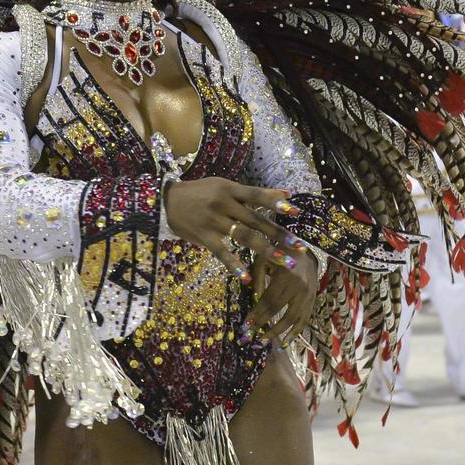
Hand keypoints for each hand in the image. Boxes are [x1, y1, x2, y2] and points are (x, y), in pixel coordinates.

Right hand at [164, 177, 305, 280]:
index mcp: (230, 189)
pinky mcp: (203, 237)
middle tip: (300, 247)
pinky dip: (235, 265)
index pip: (257, 195)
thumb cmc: (199, 193)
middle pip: (256, 220)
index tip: (297, 212)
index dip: (276, 203)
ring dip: (266, 250)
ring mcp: (213, 221)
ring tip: (284, 262)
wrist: (165, 201)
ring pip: (244, 237)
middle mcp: (223, 204)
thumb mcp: (224, 187)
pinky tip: (247, 278)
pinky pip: (222, 253)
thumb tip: (286, 194)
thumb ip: (253, 193)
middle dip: (279, 234)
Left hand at [245, 251, 319, 345]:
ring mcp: (309, 295)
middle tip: (250, 336)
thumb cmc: (278, 253)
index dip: (257, 314)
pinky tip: (286, 343)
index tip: (245, 326)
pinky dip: (295, 333)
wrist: (305, 252)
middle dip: (263, 325)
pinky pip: (305, 320)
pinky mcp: (313, 300)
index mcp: (286, 275)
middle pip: (279, 311)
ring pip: (293, 319)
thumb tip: (253, 303)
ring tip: (265, 341)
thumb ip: (257, 281)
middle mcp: (300, 286)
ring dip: (278, 333)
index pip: (269, 299)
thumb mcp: (263, 260)